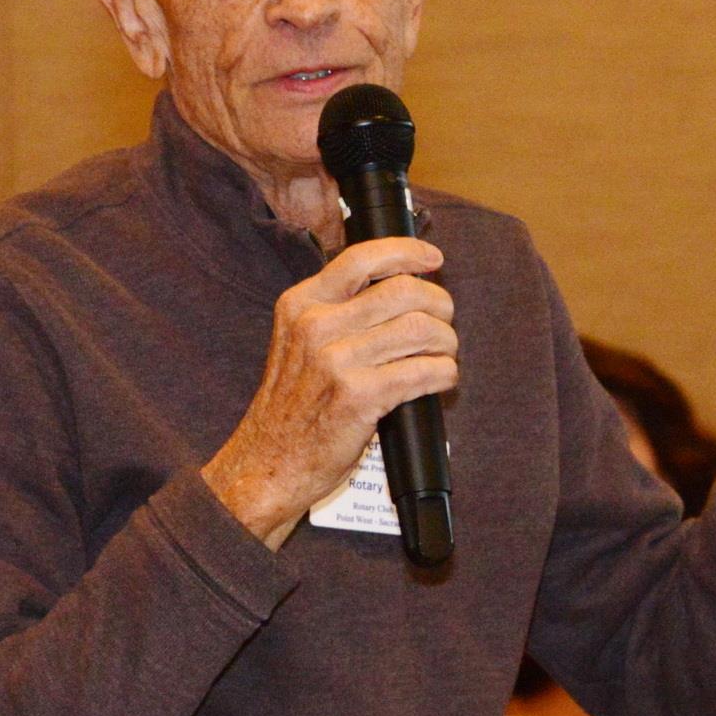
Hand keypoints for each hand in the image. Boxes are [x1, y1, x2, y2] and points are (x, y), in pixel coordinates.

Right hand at [202, 238, 457, 549]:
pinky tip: (441, 379)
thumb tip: (400, 283)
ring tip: (443, 354)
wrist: (269, 462)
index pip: (362, 258)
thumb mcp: (297, 341)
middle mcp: (316, 325)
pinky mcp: (359, 396)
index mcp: (301, 303)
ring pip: (421, 329)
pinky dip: (444, 373)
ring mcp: (336, 361)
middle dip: (439, 304)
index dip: (407, 253)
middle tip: (445, 321)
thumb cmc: (293, 405)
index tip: (433, 259)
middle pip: (404, 291)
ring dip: (446, 341)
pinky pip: (424, 371)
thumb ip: (336, 309)